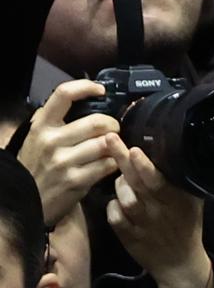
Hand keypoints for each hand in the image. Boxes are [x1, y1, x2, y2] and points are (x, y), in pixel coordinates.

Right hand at [16, 81, 118, 224]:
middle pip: (96, 122)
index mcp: (42, 125)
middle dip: (113, 124)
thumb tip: (82, 102)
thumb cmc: (35, 167)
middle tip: (114, 129)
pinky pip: (106, 165)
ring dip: (116, 145)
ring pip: (104, 144)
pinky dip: (114, 163)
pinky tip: (110, 164)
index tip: (101, 90)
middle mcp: (51, 140)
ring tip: (114, 147)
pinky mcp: (76, 181)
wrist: (24, 200)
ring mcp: (64, 161)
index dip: (86, 87)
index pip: (63, 94)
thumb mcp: (36, 138)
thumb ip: (54, 121)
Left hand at [103, 138, 212, 287]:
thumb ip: (182, 181)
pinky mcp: (129, 237)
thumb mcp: (192, 203)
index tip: (134, 149)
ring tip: (123, 179)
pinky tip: (118, 203)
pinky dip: (113, 206)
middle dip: (123, 160)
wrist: (179, 264)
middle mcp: (159, 213)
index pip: (158, 181)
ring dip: (120, 185)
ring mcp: (142, 226)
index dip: (144, 166)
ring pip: (123, 198)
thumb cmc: (186, 226)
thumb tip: (171, 149)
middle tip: (109, 139)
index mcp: (177, 202)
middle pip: (137, 183)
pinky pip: (114, 216)